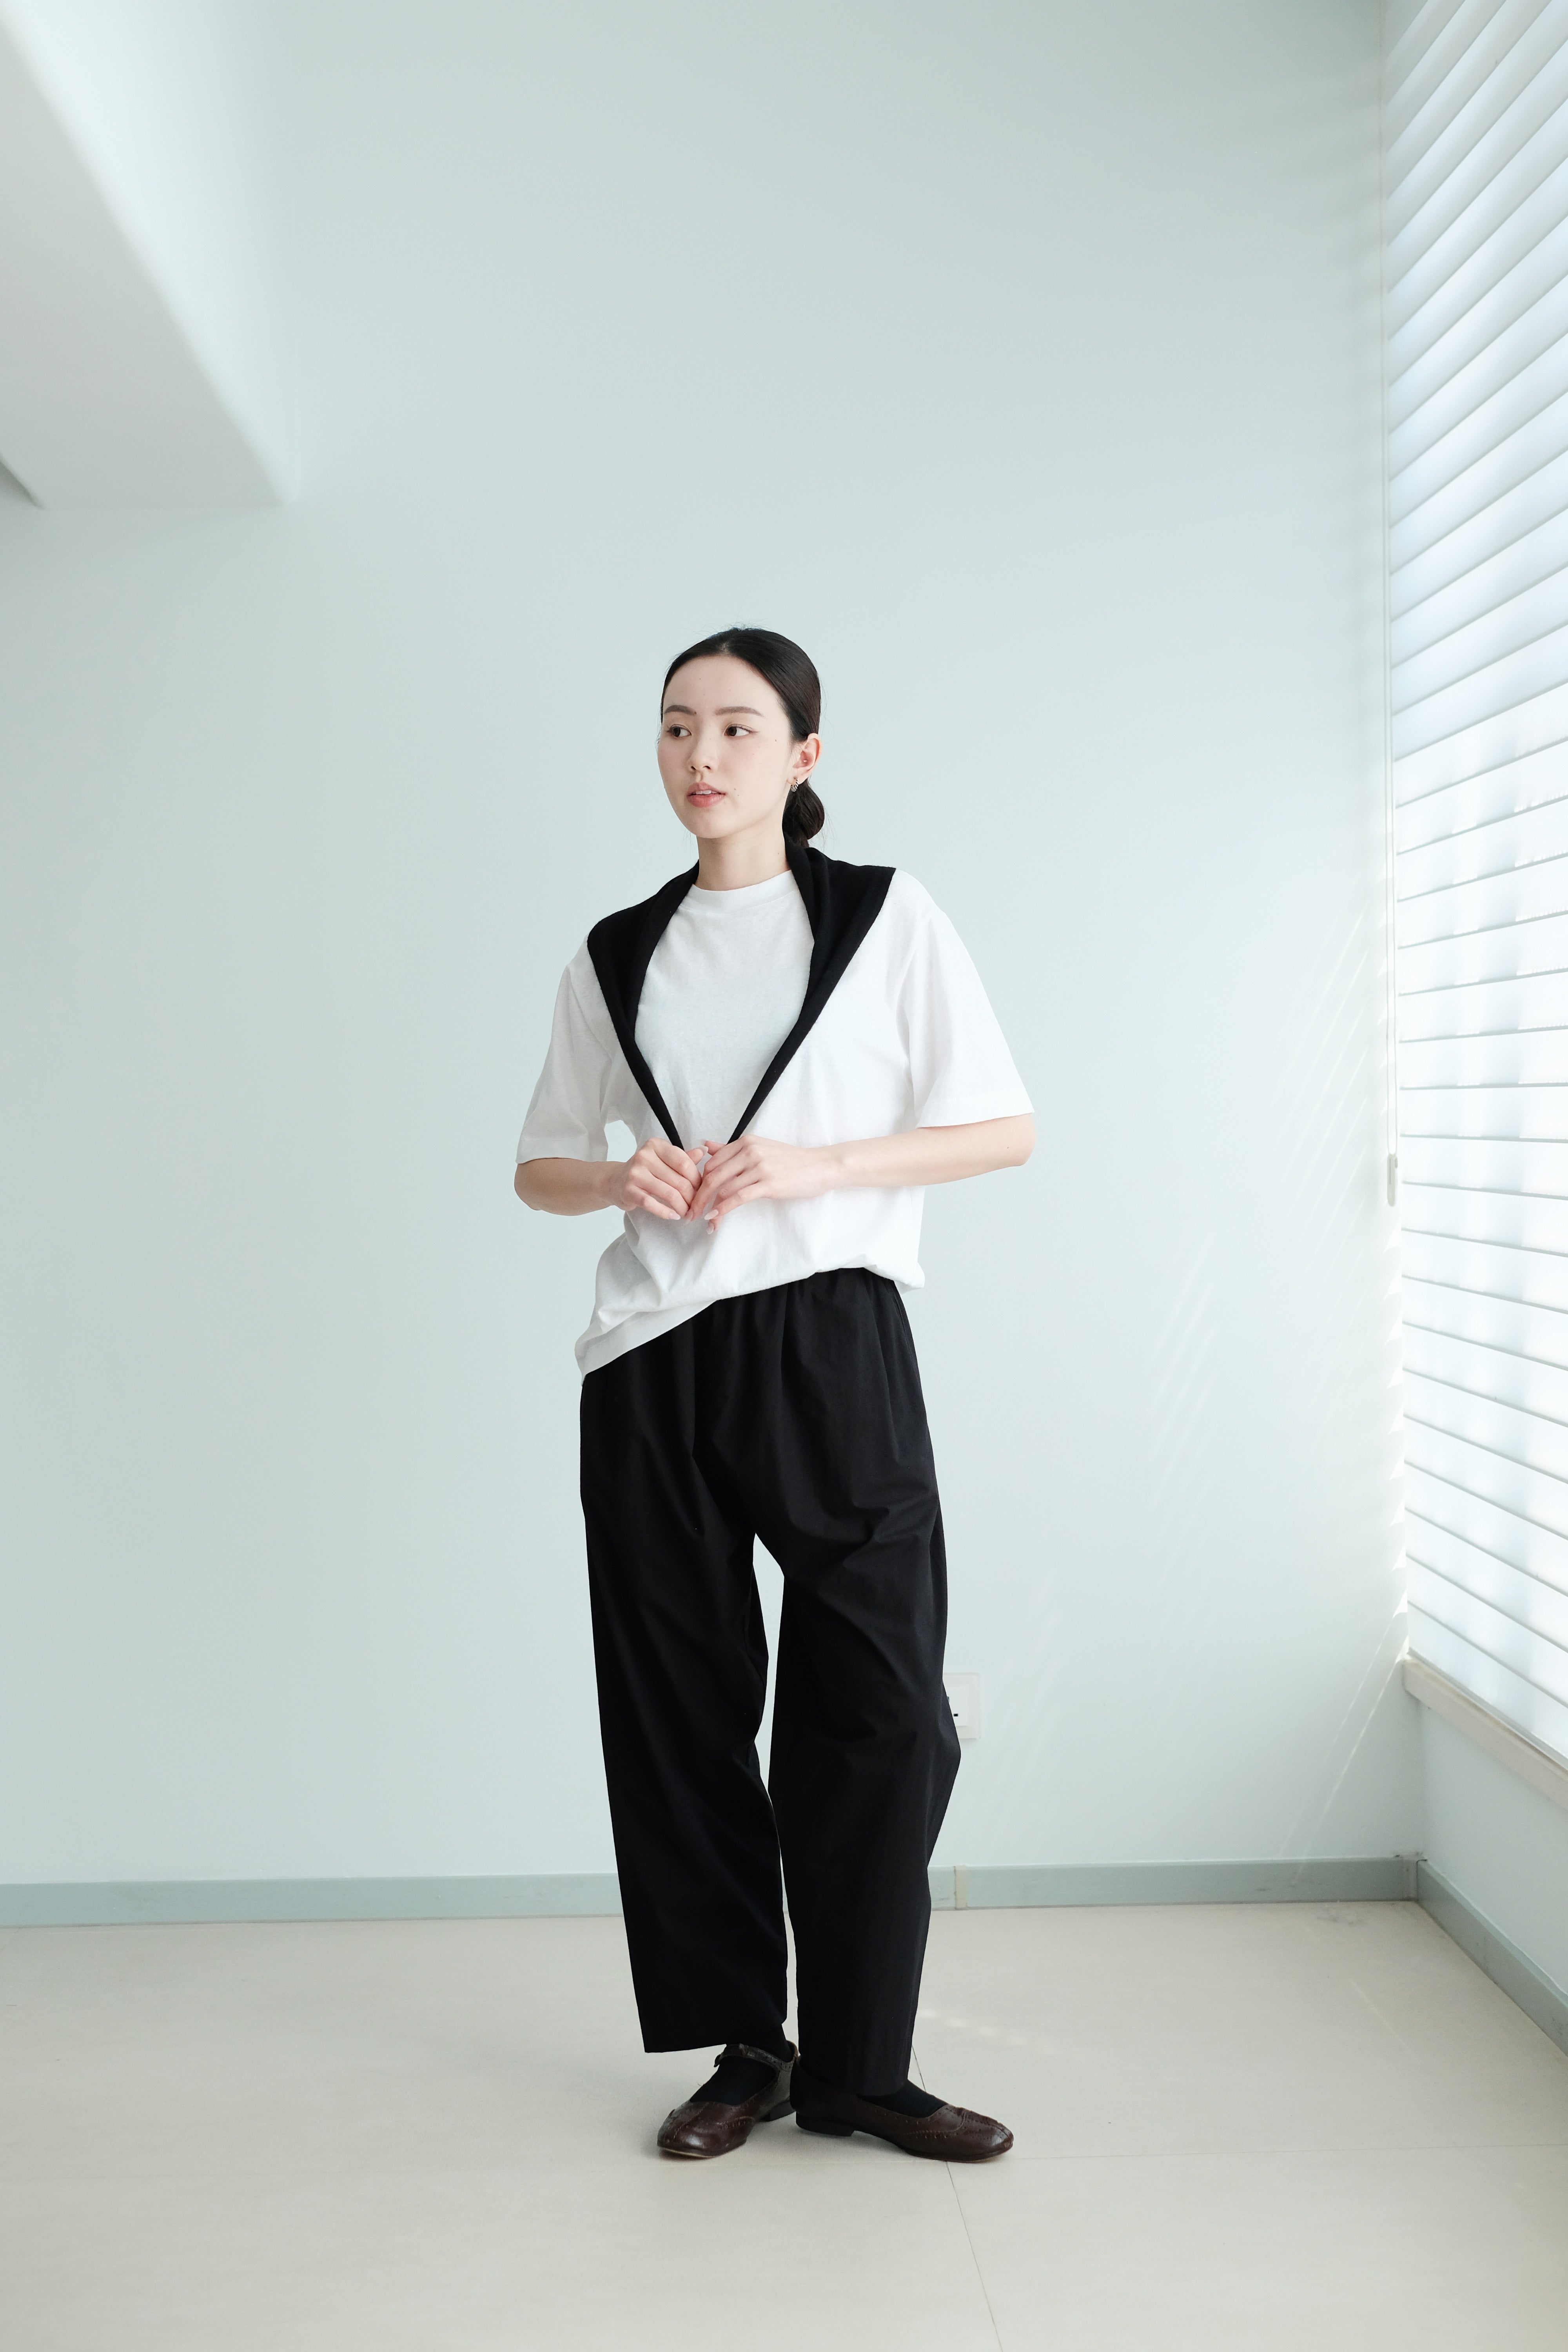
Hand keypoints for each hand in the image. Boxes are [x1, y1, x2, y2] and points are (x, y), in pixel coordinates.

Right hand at [611, 1138, 702, 1220]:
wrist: (615, 1181)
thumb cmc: (645, 1170)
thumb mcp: (663, 1160)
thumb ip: (683, 1157)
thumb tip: (704, 1151)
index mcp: (656, 1145)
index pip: (684, 1163)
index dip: (697, 1180)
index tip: (701, 1191)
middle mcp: (644, 1156)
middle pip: (679, 1181)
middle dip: (692, 1198)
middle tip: (696, 1207)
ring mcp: (635, 1173)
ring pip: (669, 1194)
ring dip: (683, 1207)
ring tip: (687, 1213)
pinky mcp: (629, 1190)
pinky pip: (653, 1204)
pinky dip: (667, 1213)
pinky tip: (674, 1216)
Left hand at [686, 1136, 839, 1230]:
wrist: (820, 1166)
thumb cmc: (790, 1160)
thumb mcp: (759, 1148)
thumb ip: (730, 1149)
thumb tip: (705, 1145)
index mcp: (745, 1142)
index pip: (712, 1162)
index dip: (699, 1182)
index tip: (694, 1197)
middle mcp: (750, 1151)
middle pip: (712, 1176)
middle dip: (698, 1197)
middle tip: (689, 1212)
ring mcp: (759, 1167)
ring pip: (723, 1188)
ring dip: (709, 1207)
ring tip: (703, 1220)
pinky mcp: (768, 1184)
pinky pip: (738, 1197)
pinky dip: (723, 1209)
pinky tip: (714, 1218)